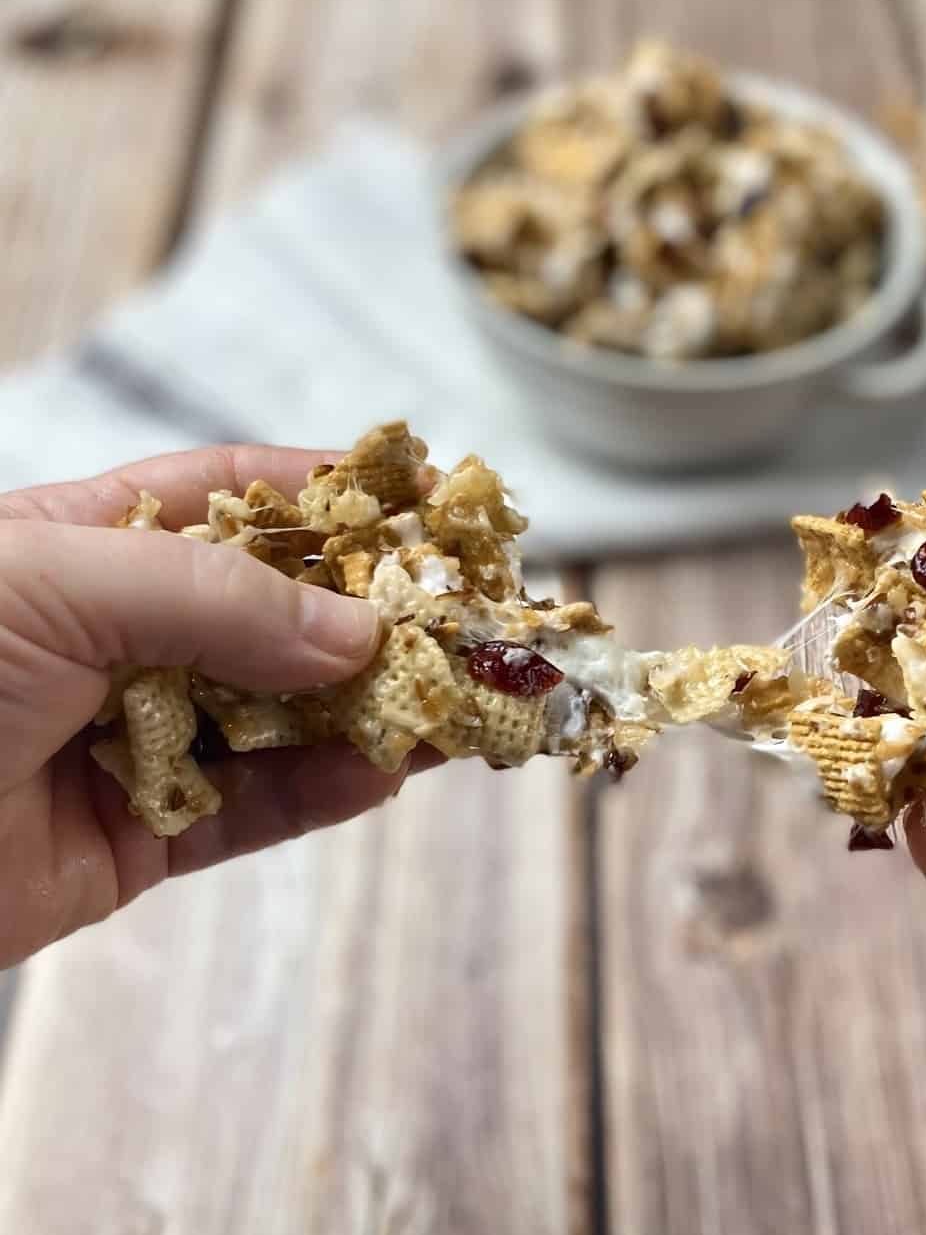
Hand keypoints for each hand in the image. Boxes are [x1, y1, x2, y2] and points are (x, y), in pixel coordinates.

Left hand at [0, 445, 434, 967]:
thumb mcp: (52, 583)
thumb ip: (214, 599)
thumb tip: (358, 629)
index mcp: (91, 544)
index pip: (237, 498)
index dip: (332, 495)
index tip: (423, 502)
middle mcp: (125, 637)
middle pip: (279, 614)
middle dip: (374, 614)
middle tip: (467, 617)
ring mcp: (139, 737)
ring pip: (284, 716)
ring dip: (372, 708)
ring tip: (458, 699)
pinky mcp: (144, 837)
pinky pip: (256, 811)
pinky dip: (327, 793)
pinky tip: (388, 770)